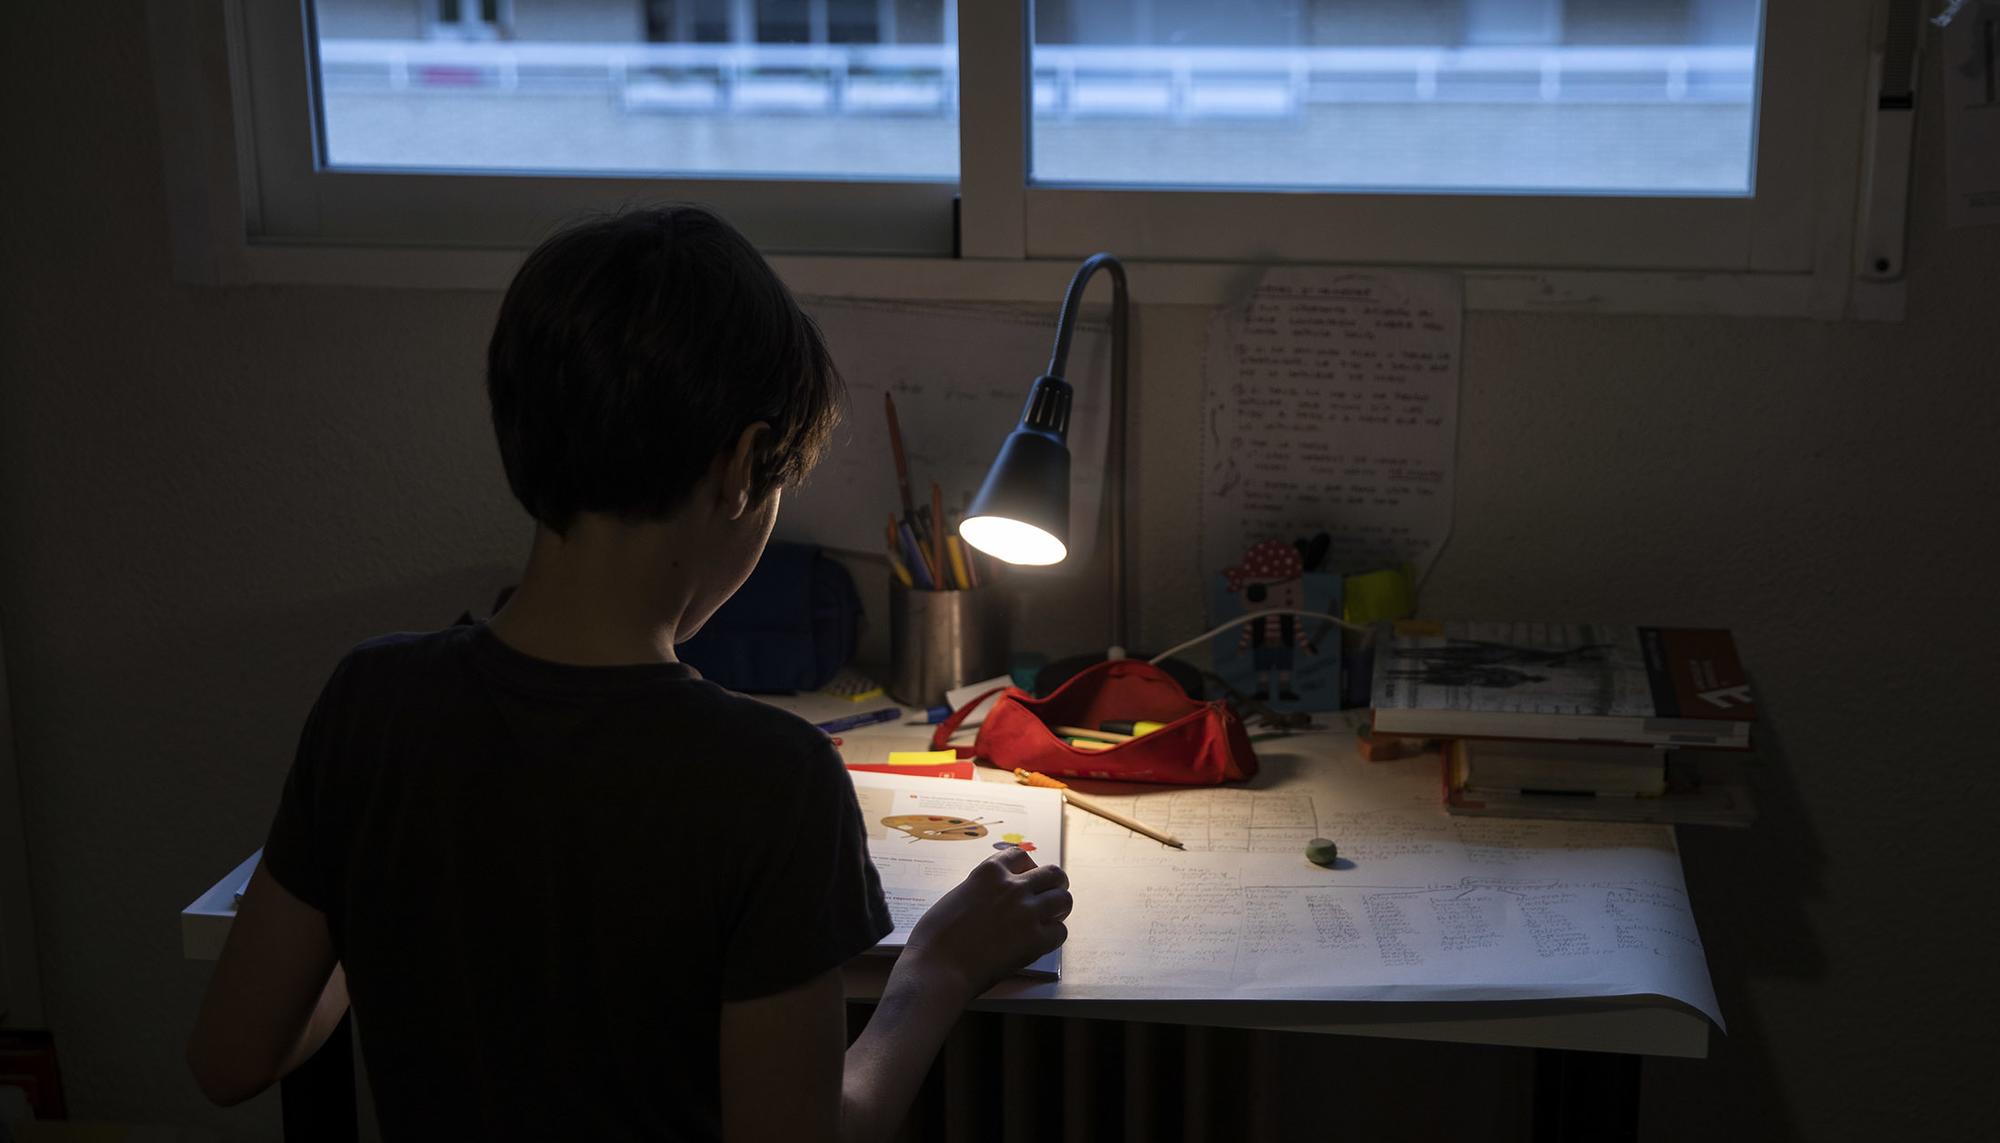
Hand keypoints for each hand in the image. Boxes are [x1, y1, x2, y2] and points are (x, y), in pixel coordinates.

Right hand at [901, 848, 1070, 1002]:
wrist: (937, 968)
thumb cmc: (935, 936)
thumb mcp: (957, 896)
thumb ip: (981, 890)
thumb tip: (993, 897)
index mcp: (990, 872)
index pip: (1021, 855)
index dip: (1027, 867)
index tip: (1026, 877)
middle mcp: (1013, 887)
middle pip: (1052, 874)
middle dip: (1053, 884)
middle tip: (1047, 897)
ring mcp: (1027, 913)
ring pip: (1064, 899)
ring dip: (1059, 908)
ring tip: (1050, 918)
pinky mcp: (1035, 940)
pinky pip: (1060, 932)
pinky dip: (1053, 937)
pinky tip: (1041, 942)